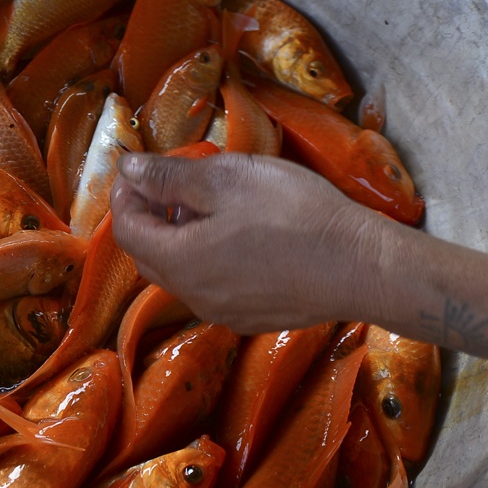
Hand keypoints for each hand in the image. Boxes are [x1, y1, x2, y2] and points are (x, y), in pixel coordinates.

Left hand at [109, 152, 394, 332]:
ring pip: (181, 274)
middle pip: (149, 255)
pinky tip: (239, 235)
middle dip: (149, 217)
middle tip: (171, 182)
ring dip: (179, 239)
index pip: (126, 230)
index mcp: (180, 261)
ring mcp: (224, 313)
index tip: (141, 169)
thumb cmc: (294, 214)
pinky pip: (211, 288)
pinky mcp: (252, 319)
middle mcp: (193, 297)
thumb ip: (171, 176)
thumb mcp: (227, 180)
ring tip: (207, 204)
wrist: (362, 267)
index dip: (125, 196)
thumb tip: (127, 169)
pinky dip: (207, 259)